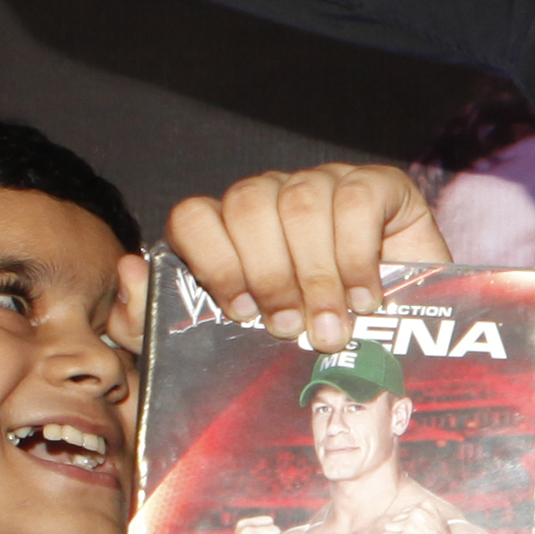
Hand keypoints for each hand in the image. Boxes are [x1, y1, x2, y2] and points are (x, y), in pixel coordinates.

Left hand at [162, 164, 447, 349]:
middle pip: (247, 203)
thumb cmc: (312, 347)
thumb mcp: (235, 350)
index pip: (195, 215)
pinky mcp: (379, 184)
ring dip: (317, 275)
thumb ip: (159, 322)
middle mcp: (273, 197)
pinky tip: (368, 296)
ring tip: (333, 326)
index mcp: (231, 230)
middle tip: (291, 329)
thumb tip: (129, 269)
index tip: (239, 313)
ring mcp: (326, 183)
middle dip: (268, 275)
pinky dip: (358, 256)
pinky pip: (356, 200)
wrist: (405, 350)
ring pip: (301, 202)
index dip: (213, 261)